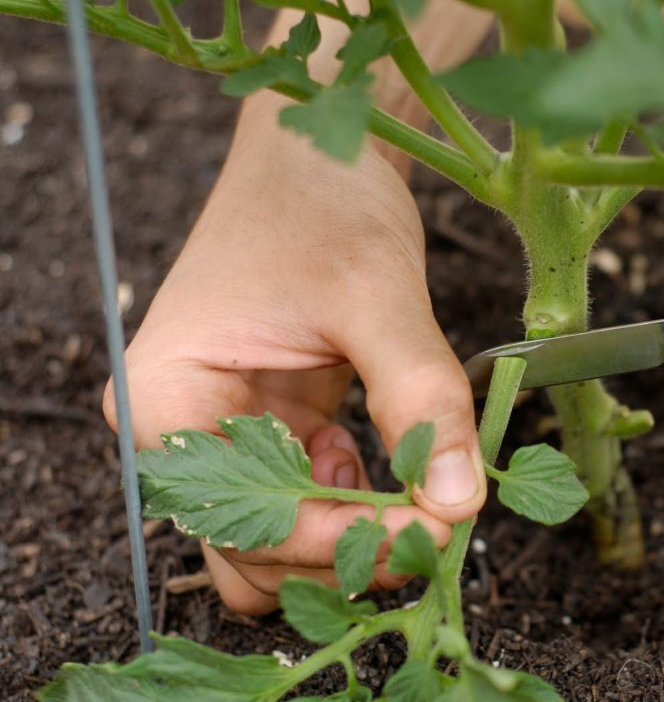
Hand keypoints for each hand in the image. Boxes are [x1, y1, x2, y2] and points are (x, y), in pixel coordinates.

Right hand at [103, 93, 485, 613]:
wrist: (317, 153)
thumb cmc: (323, 204)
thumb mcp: (376, 296)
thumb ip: (419, 398)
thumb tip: (459, 503)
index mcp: (166, 399)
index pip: (245, 519)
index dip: (342, 538)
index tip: (434, 528)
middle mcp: (180, 430)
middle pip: (254, 548)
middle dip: (347, 547)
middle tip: (440, 524)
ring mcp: (224, 433)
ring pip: (281, 538)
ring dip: (352, 534)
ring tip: (422, 496)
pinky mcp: (270, 426)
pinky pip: (308, 498)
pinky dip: (356, 499)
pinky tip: (392, 457)